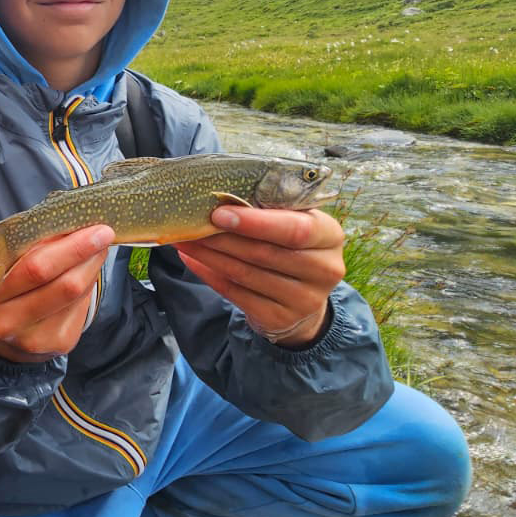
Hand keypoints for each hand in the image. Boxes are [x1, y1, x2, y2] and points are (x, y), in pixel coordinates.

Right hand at [0, 225, 113, 363]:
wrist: (4, 341)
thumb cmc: (4, 292)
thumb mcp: (4, 267)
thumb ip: (32, 249)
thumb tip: (73, 226)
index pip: (36, 269)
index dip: (70, 248)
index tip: (93, 228)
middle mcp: (10, 322)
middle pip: (65, 285)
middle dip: (88, 255)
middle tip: (104, 234)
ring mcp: (37, 338)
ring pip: (78, 296)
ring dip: (92, 268)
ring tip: (95, 250)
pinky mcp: (59, 344)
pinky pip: (82, 308)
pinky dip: (87, 286)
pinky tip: (83, 275)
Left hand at [173, 206, 344, 347]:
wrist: (303, 300)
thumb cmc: (293, 249)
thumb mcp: (295, 225)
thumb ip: (271, 212)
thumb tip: (220, 198)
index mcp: (330, 236)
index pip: (296, 229)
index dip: (257, 223)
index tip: (220, 213)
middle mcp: (324, 269)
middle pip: (264, 252)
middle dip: (223, 237)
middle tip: (191, 222)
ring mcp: (304, 299)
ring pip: (245, 273)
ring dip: (210, 255)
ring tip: (185, 239)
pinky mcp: (280, 318)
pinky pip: (236, 293)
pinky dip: (209, 275)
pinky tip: (192, 260)